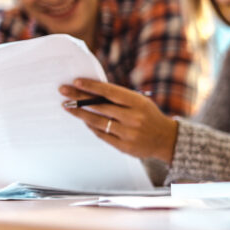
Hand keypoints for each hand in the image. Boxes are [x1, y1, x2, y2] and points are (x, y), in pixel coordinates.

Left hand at [60, 79, 177, 163]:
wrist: (166, 139)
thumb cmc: (149, 116)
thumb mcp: (141, 102)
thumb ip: (120, 98)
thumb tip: (92, 92)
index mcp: (138, 103)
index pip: (110, 92)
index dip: (92, 87)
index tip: (76, 82)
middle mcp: (134, 117)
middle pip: (100, 106)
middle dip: (79, 98)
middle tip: (63, 92)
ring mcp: (129, 133)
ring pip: (97, 121)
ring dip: (80, 113)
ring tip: (68, 107)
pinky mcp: (124, 146)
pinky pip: (102, 135)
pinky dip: (92, 127)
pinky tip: (84, 121)